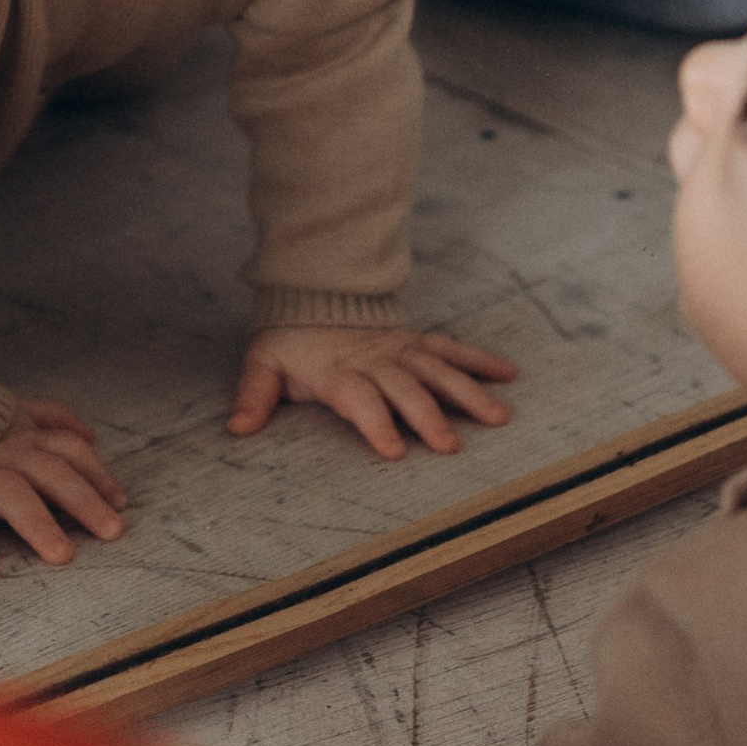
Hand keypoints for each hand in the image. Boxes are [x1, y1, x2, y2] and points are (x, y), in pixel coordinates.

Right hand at [0, 401, 127, 577]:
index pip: (70, 453)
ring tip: (62, 557)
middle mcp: (4, 453)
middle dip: (86, 503)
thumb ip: (49, 418)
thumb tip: (91, 436)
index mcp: (22, 434)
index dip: (98, 475)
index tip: (121, 502)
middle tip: (113, 532)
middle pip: (53, 475)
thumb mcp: (7, 407)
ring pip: (12, 495)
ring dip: (39, 525)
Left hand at [229, 324, 516, 458]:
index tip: (392, 450)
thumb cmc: (291, 342)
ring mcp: (401, 349)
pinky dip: (480, 360)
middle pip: (405, 389)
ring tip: (498, 417)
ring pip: (438, 370)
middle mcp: (376, 361)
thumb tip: (237, 428)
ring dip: (468, 392)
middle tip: (451, 446)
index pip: (359, 398)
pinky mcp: (417, 341)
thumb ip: (254, 397)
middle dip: (428, 416)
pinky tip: (508, 376)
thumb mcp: (265, 365)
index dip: (375, 423)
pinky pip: (452, 348)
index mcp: (339, 372)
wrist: (315, 295)